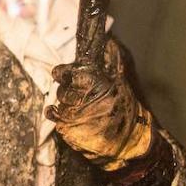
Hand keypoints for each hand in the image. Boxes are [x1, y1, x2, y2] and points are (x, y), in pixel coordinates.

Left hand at [45, 39, 152, 170]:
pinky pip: (56, 119)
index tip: (61, 74)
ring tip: (82, 110)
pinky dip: (60, 117)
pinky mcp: (68, 132)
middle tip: (80, 96)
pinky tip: (71, 118)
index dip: (62, 73)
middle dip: (67, 90)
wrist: (128, 145)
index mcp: (96, 85)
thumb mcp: (121, 83)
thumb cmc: (126, 111)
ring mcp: (74, 117)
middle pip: (61, 89)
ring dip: (66, 105)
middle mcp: (83, 100)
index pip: (67, 73)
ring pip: (59, 103)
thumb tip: (109, 41)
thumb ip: (112, 62)